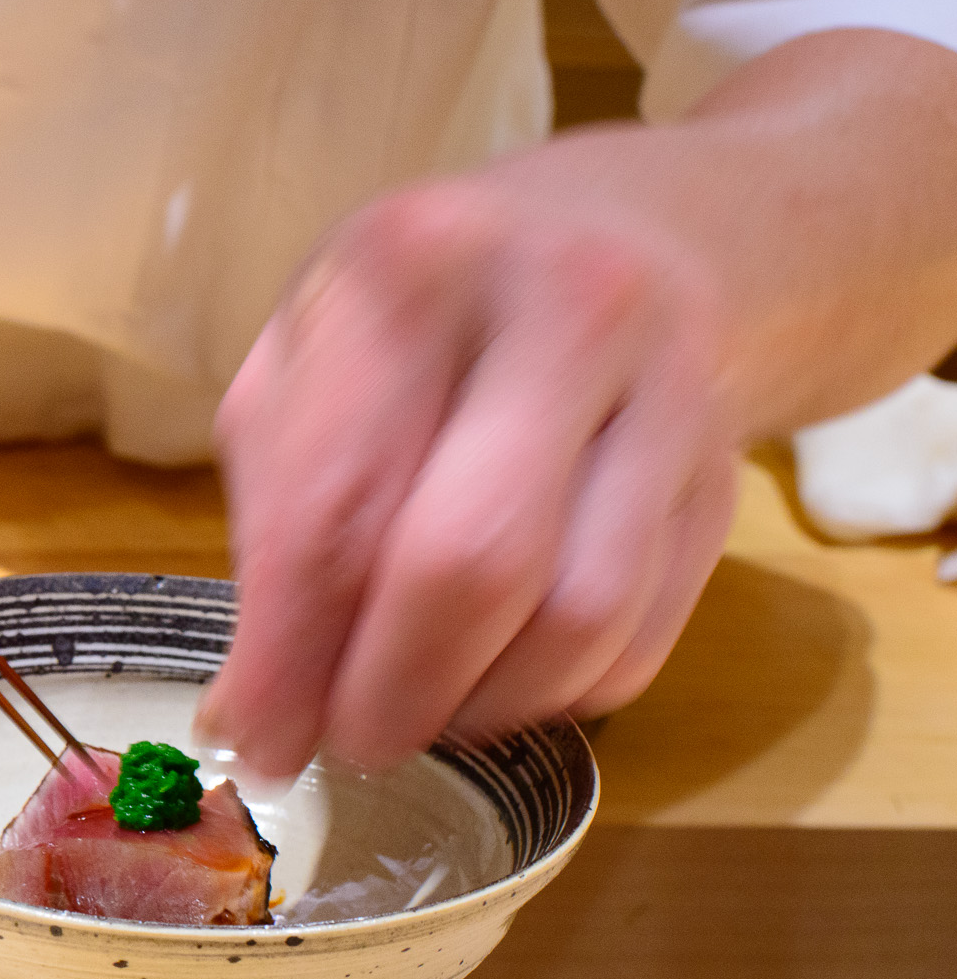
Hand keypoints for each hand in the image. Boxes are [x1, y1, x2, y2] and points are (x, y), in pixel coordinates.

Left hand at [200, 172, 741, 776]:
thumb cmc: (428, 316)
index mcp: (414, 266)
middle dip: (390, 692)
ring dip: (476, 707)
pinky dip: (550, 694)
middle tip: (340, 744)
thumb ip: (276, 515)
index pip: (338, 501)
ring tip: (412, 709)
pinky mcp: (725, 476)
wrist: (633, 234)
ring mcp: (669, 389)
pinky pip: (638, 639)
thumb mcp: (314, 358)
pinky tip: (491, 675)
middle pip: (472, 563)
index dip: (290, 652)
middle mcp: (562, 309)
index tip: (253, 739)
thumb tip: (255, 709)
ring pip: (576, 620)